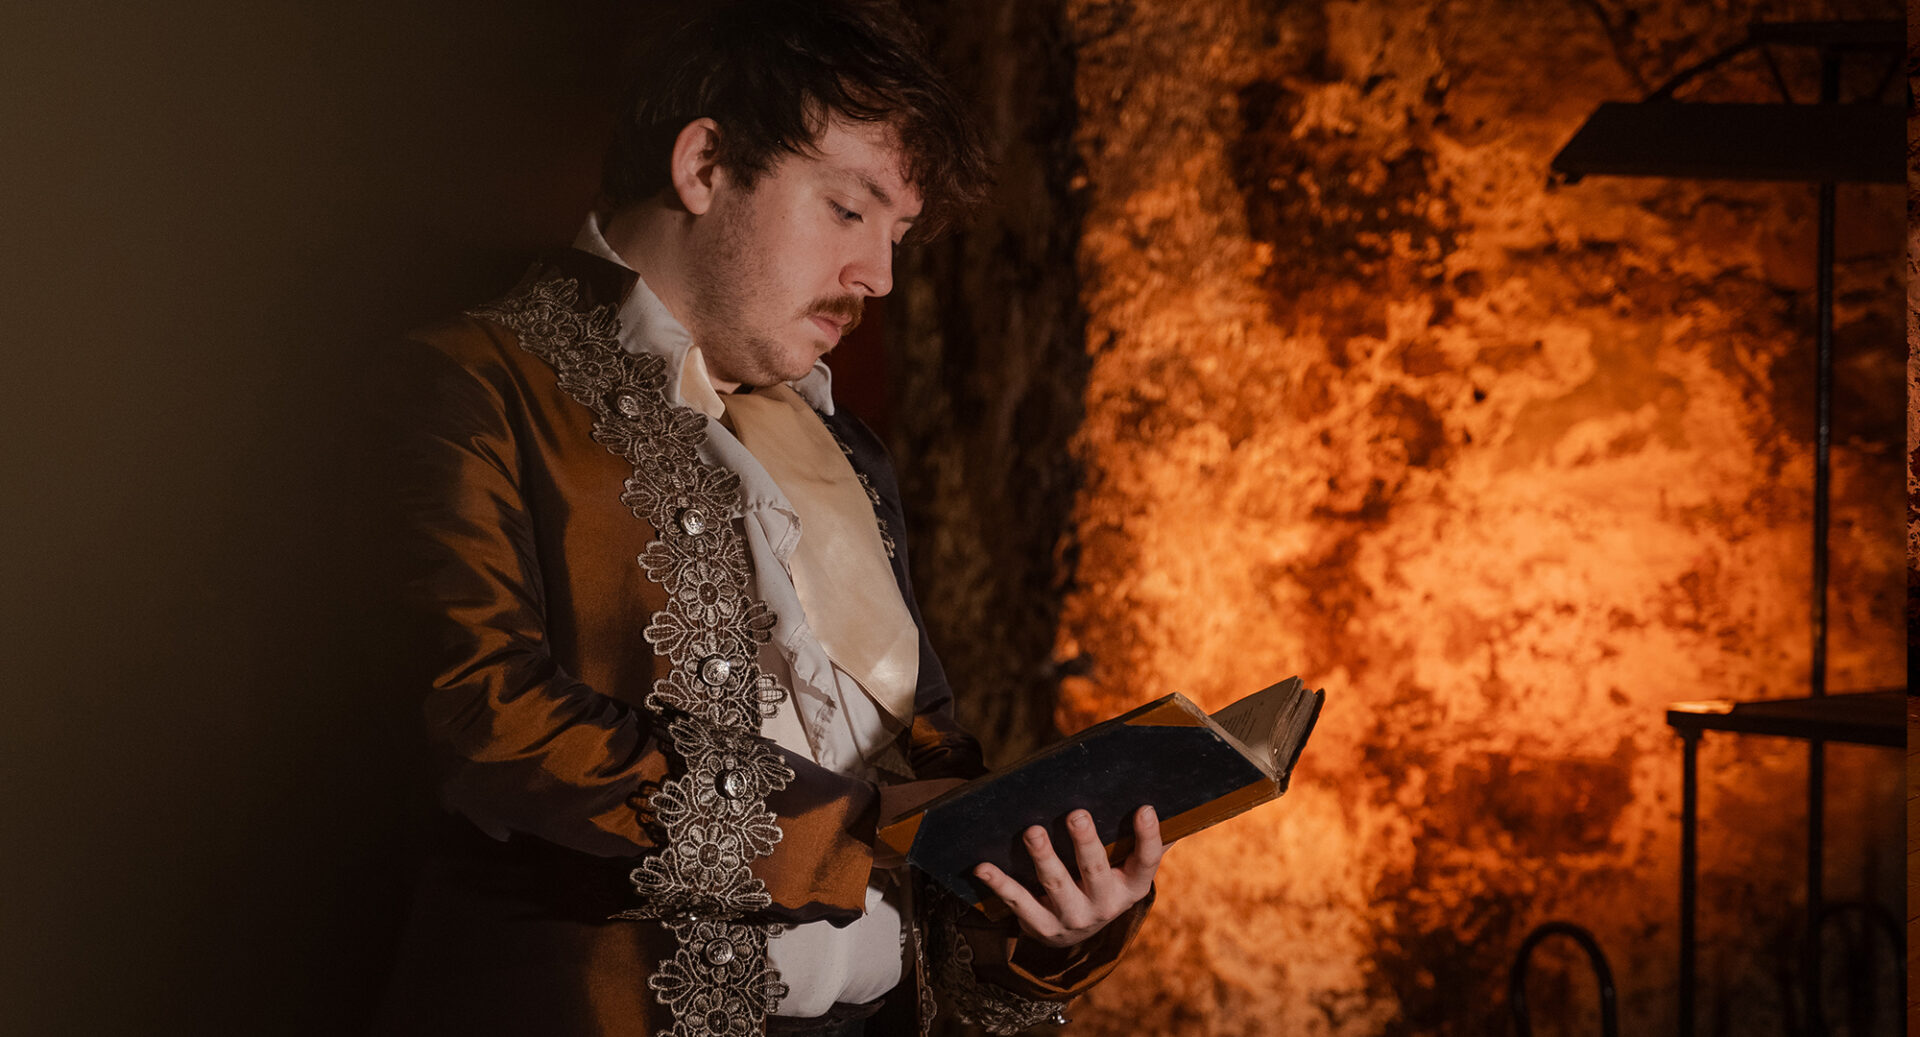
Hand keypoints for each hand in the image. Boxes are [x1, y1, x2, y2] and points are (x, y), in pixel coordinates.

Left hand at [972, 805, 1162, 947]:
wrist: (1076, 934)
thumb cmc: (1105, 881)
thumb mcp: (1128, 868)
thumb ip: (1146, 839)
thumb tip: (1174, 798)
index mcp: (1132, 886)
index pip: (1145, 862)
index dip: (1148, 837)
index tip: (1144, 808)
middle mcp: (1105, 905)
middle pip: (1095, 872)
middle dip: (1085, 843)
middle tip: (1075, 814)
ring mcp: (1071, 918)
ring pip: (1055, 885)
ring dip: (1043, 857)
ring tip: (1032, 831)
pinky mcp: (1040, 926)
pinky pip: (1018, 902)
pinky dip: (999, 884)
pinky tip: (983, 866)